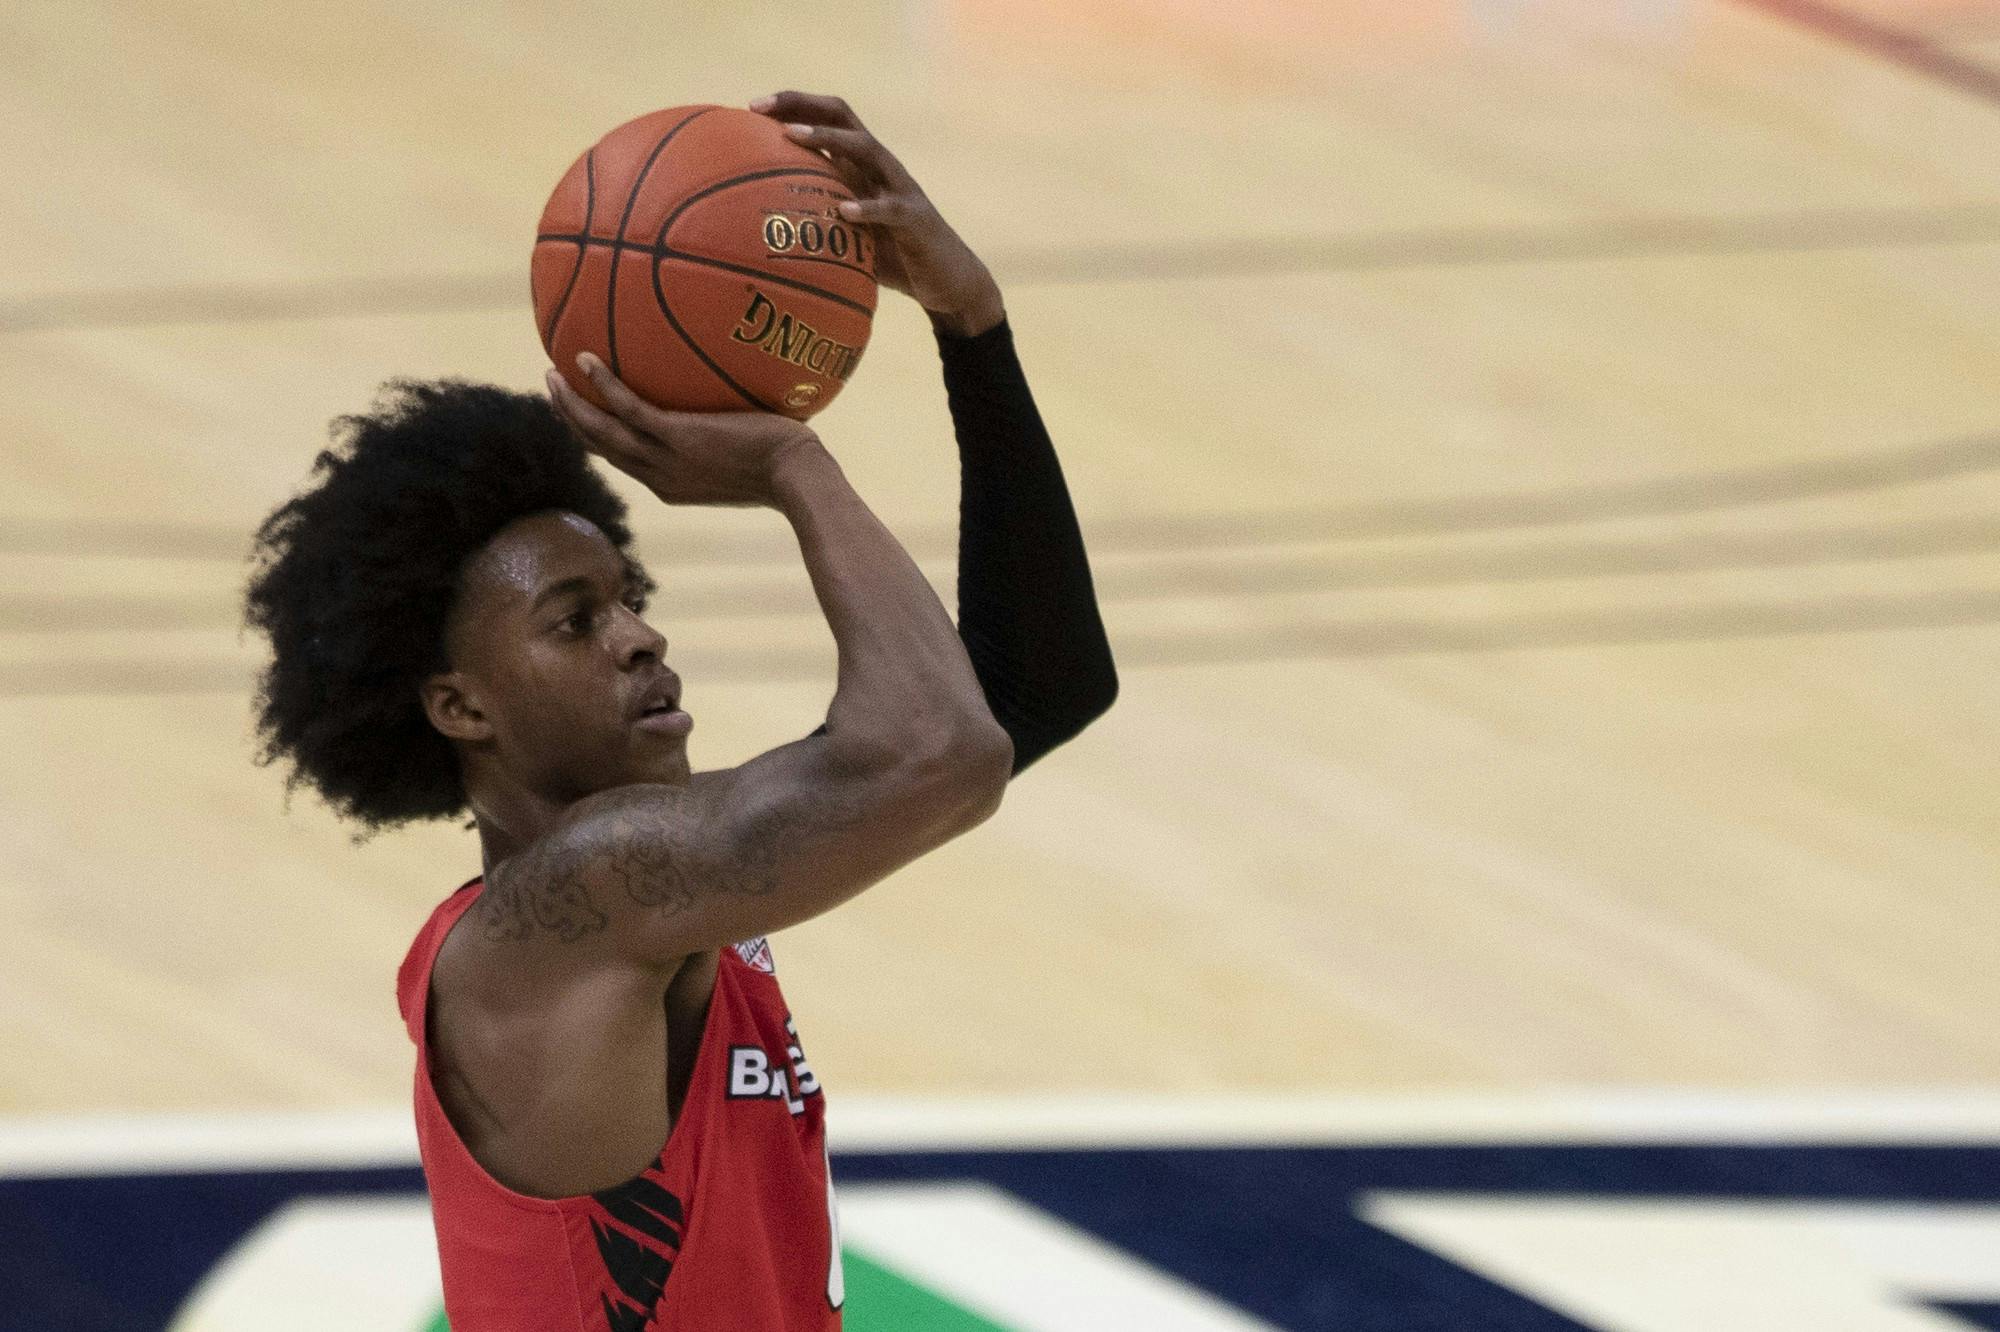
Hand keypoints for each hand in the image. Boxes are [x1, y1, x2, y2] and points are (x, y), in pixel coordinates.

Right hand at [548, 354, 820, 507]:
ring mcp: (666, 459)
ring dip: (571, 404)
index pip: (625, 462)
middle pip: (601, 448)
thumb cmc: (788, 468)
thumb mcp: (750, 459)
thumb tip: (740, 409)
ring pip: (601, 431)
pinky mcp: (677, 437)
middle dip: (571, 420)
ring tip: (551, 374)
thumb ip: (732, 440)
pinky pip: (627, 408)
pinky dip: (602, 384)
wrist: (798, 478)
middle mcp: (661, 477)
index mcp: (672, 484)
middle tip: (552, 390)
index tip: (582, 417)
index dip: (598, 439)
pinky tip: (585, 358)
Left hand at [751, 91, 1005, 337]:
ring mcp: (901, 189)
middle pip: (843, 119)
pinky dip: (867, 208)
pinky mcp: (916, 219)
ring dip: (828, 140)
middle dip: (801, 107)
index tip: (752, 106)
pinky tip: (843, 212)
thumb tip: (765, 229)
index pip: (830, 120)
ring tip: (794, 138)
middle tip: (760, 109)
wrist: (948, 281)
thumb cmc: (893, 258)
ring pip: (866, 150)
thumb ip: (819, 219)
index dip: (794, 106)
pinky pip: (890, 208)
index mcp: (864, 166)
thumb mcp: (850, 234)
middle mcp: (882, 167)